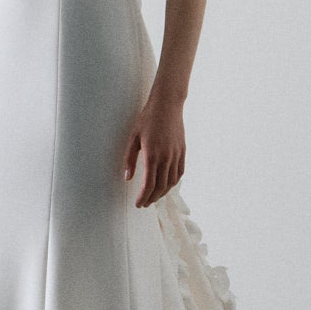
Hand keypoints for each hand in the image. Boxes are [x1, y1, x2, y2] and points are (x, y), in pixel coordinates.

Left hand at [122, 88, 185, 207]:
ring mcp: (176, 155)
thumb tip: (127, 177)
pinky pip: (179, 173)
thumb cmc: (148, 119)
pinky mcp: (182, 152)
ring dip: (162, 193)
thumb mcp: (133, 138)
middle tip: (144, 203)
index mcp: (152, 155)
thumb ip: (130, 159)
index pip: (149, 185)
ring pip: (171, 182)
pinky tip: (166, 185)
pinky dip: (173, 183)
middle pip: (160, 187)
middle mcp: (166, 158)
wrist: (167, 105)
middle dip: (151, 198)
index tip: (138, 204)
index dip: (143, 197)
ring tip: (153, 197)